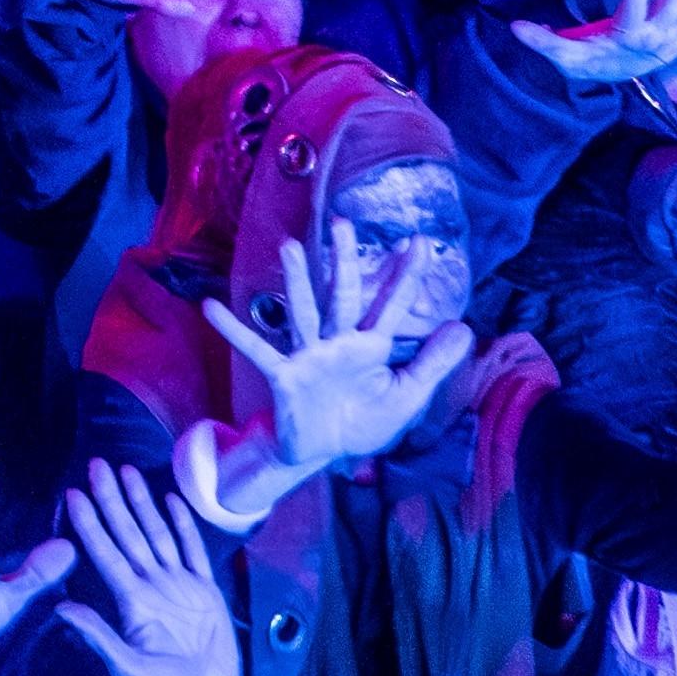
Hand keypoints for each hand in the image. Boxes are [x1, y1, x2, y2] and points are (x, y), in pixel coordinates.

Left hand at [59, 462, 244, 675]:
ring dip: (143, 503)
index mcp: (131, 602)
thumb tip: (58, 611)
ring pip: (157, 534)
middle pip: (128, 533)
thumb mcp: (129, 671)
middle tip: (96, 464)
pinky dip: (184, 526)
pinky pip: (194, 551)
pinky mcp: (206, 592)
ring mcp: (179, 586)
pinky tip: (173, 500)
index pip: (105, 554)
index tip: (72, 494)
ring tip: (128, 471)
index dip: (89, 524)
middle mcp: (151, 586)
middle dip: (112, 499)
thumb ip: (98, 639)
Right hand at [202, 226, 463, 484]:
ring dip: (297, 281)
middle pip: (343, 295)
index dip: (405, 275)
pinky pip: (257, 350)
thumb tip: (465, 328)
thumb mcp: (408, 395)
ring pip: (304, 311)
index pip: (391, 304)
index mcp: (371, 346)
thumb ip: (433, 363)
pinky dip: (235, 330)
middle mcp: (339, 341)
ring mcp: (309, 355)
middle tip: (342, 223)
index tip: (418, 241)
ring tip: (290, 246)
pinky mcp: (284, 376)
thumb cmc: (364, 420)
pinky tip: (211, 307)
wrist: (324, 453)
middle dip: (344, 260)